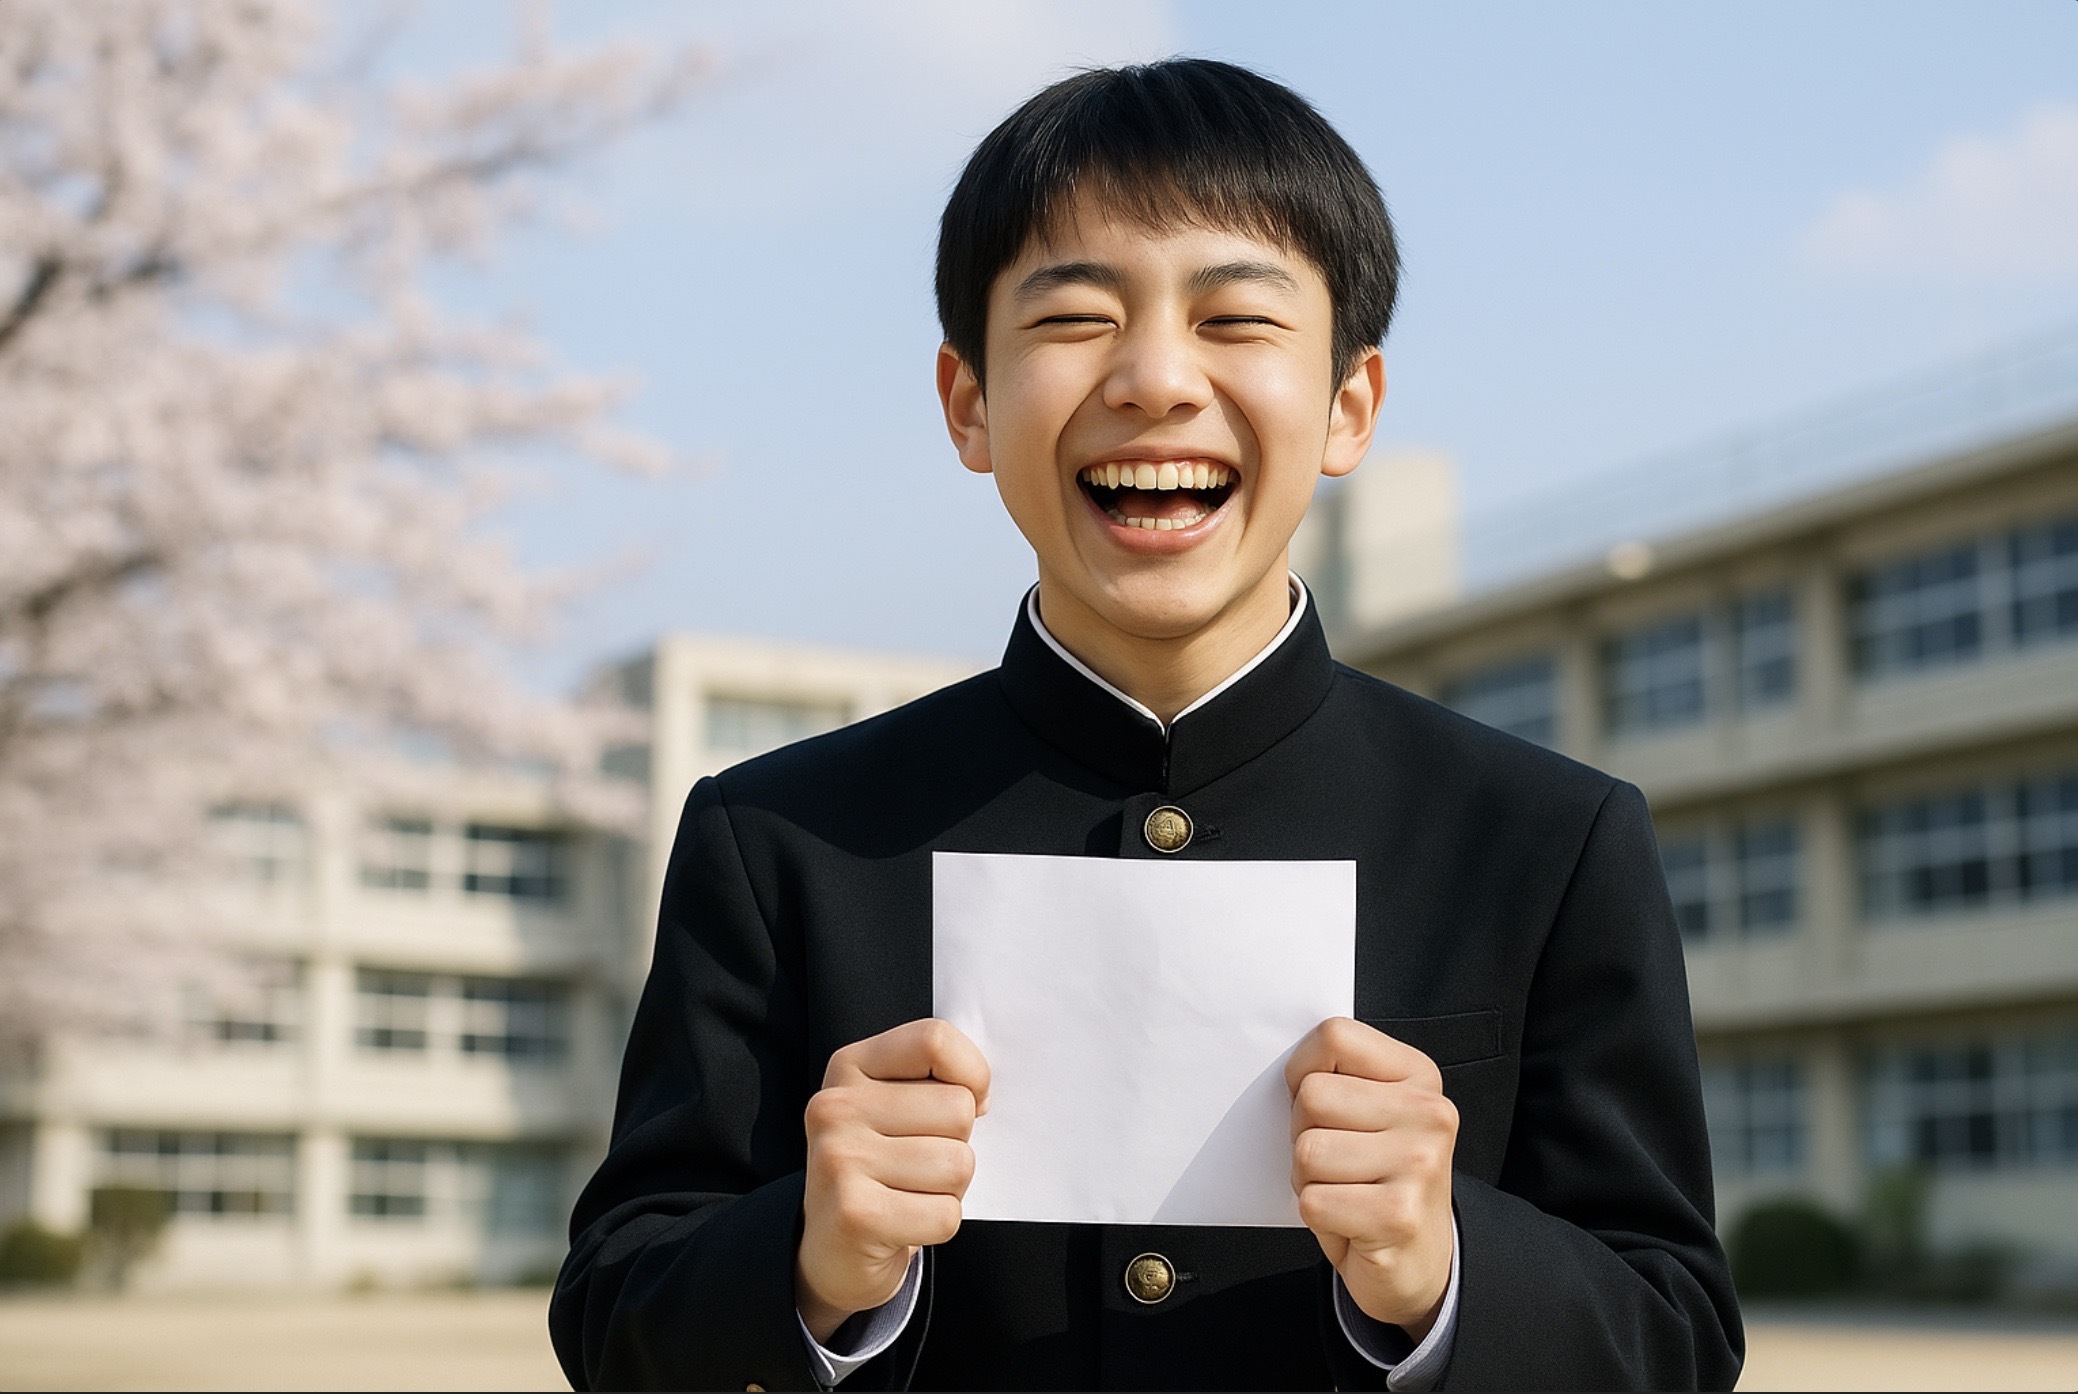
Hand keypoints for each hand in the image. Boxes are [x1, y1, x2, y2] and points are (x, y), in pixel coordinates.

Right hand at [797, 1018, 990, 1343]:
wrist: (831, 1249)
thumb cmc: (882, 1168)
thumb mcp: (896, 1104)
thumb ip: (935, 1079)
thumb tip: (981, 1094)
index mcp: (850, 1067)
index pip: (934, 1040)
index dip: (971, 1074)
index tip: (964, 1104)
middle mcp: (835, 1107)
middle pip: (957, 1108)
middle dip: (956, 1144)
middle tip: (918, 1166)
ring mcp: (839, 1160)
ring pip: (958, 1164)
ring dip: (949, 1189)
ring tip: (909, 1193)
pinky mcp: (854, 1215)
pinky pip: (946, 1214)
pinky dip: (938, 1224)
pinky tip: (903, 1224)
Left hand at [1286, 1017, 1456, 1338]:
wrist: (1420, 1261)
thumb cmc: (1376, 1179)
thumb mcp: (1367, 1112)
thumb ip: (1336, 1078)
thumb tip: (1288, 1069)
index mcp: (1418, 1075)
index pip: (1334, 1036)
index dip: (1304, 1071)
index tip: (1320, 1104)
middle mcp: (1429, 1112)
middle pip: (1312, 1096)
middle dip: (1304, 1133)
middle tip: (1337, 1162)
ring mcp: (1420, 1163)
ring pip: (1308, 1151)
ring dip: (1309, 1180)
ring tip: (1345, 1191)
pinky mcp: (1399, 1215)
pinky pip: (1313, 1201)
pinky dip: (1318, 1216)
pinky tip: (1351, 1222)